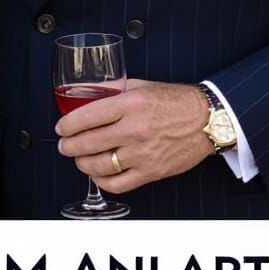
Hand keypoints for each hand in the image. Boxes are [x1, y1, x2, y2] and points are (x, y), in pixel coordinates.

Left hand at [55, 79, 212, 193]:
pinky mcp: (152, 171)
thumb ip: (114, 89)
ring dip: (82, 163)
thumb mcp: (141, 85)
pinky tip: (97, 175)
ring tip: (78, 159)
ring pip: (99, 165)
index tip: (61, 127)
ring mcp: (143, 154)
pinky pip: (118, 184)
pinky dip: (102, 181)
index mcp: (130, 105)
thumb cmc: (176, 101)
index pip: (87, 117)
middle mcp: (134, 130)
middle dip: (69, 146)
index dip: (68, 124)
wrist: (207, 120)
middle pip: (89, 143)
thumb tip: (88, 91)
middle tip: (63, 145)